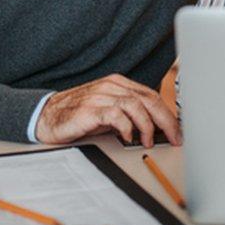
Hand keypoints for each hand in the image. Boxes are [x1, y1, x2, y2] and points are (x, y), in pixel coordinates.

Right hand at [34, 73, 181, 146]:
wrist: (47, 116)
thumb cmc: (79, 115)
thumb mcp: (109, 113)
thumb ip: (129, 114)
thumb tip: (155, 127)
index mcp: (119, 84)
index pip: (151, 96)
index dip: (168, 114)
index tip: (177, 130)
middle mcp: (112, 86)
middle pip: (148, 99)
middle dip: (165, 120)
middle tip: (174, 137)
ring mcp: (101, 95)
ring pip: (135, 105)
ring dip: (147, 125)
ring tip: (148, 141)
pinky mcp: (90, 108)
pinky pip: (116, 115)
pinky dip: (126, 127)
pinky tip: (128, 137)